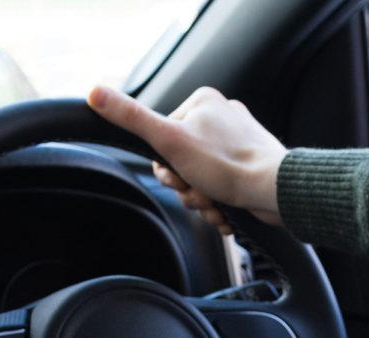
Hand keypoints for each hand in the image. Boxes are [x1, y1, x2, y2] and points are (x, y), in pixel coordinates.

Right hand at [88, 85, 286, 234]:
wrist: (274, 192)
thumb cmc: (227, 166)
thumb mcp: (169, 140)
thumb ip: (132, 118)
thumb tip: (94, 92)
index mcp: (202, 103)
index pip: (163, 140)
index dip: (166, 169)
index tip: (179, 177)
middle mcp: (221, 118)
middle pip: (182, 163)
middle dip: (187, 189)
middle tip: (200, 195)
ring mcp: (238, 144)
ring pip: (201, 181)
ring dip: (203, 203)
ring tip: (217, 206)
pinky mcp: (250, 169)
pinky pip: (222, 191)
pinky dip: (221, 208)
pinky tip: (227, 214)